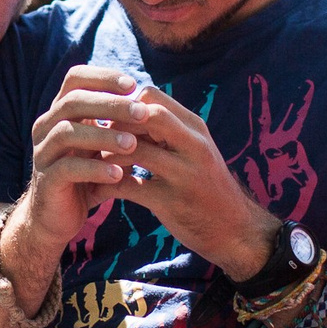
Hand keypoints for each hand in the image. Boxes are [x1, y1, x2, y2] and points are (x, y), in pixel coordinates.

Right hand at [18, 64, 150, 239]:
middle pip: (72, 101)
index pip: (75, 79)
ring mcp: (43, 153)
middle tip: (141, 112)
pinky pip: (67, 168)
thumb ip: (121, 128)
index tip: (133, 84)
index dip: (102, 77)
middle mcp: (46, 127)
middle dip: (110, 104)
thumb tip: (156, 109)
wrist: (57, 217)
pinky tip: (118, 174)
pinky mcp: (45, 180)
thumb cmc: (86, 176)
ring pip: (66, 132)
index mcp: (61, 113)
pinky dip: (94, 169)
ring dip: (103, 135)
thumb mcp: (104, 148)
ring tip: (132, 145)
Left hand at [35, 73, 277, 280]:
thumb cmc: (207, 187)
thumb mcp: (194, 151)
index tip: (106, 118)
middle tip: (92, 137)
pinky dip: (106, 186)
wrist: (236, 231)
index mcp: (196, 128)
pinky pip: (128, 186)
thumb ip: (166, 131)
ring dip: (105, 155)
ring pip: (132, 149)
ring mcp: (184, 173)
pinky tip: (95, 191)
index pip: (152, 96)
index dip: (123, 103)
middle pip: (144, 115)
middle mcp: (193, 145)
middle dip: (113, 123)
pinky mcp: (171, 202)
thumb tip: (127, 109)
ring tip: (89, 163)